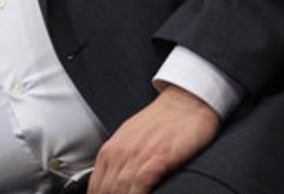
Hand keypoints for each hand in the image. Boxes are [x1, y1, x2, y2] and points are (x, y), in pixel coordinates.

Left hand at [89, 84, 220, 193]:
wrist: (188, 100)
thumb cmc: (165, 119)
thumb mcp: (132, 137)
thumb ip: (121, 161)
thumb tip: (115, 185)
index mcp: (111, 149)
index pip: (95, 188)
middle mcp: (120, 153)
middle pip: (105, 192)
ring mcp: (137, 156)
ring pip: (119, 192)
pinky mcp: (157, 158)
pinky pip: (138, 187)